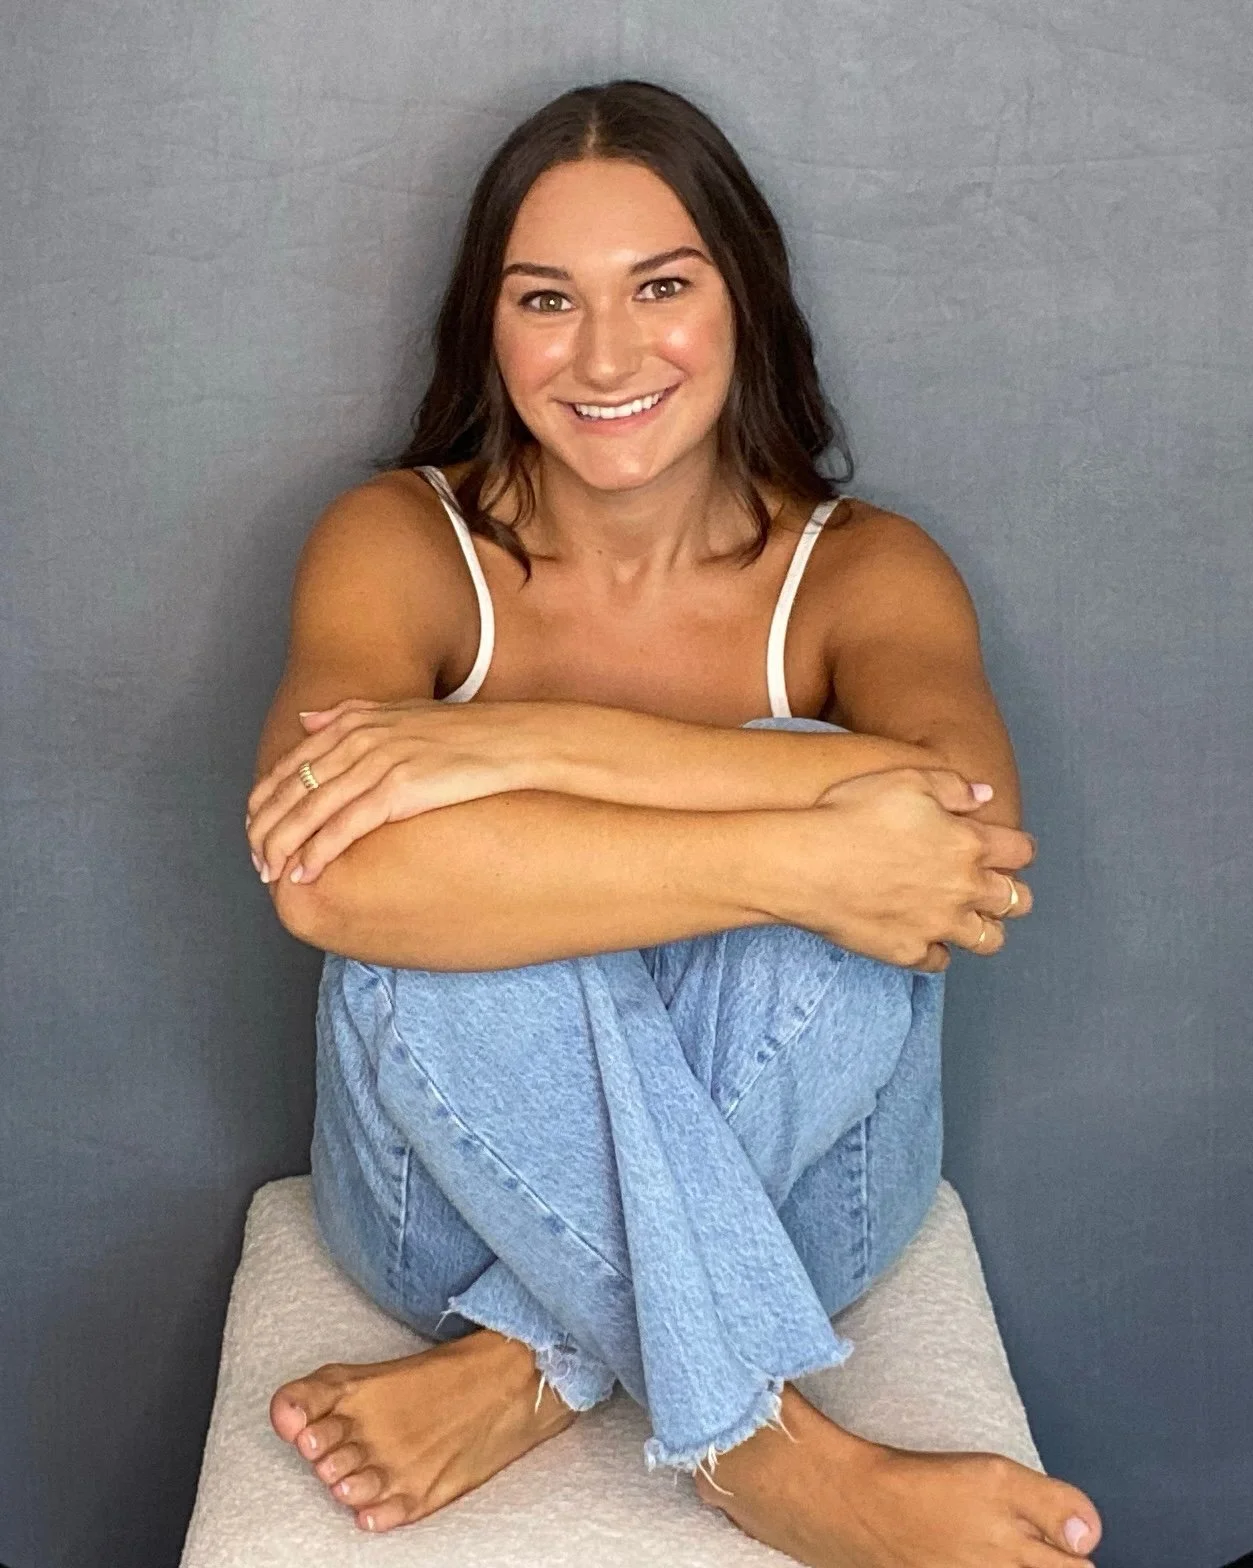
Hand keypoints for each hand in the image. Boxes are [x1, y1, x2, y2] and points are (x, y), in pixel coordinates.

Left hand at [245, 697, 537, 883]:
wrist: (513, 741)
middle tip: (257, 862)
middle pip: (291, 790)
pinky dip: (319, 851)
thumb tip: (306, 721)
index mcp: (352, 722)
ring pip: (310, 811)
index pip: (288, 766)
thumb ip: (348, 715)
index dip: (264, 802)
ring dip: (284, 846)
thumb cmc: (463, 733)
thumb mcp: (399, 712)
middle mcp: (358, 738)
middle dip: (266, 830)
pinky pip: (345, 826)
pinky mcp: (399, 789)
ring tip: (272, 873)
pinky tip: (305, 872)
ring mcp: (377, 762)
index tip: (255, 830)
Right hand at [769, 768, 1035, 969]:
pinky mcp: (909, 952)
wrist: (805, 863)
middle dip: (1011, 893)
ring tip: (966, 917)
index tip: (1008, 849)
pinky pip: (939, 960)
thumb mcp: (904, 779)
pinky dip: (936, 950)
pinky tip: (924, 935)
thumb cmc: (849, 814)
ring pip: (988, 939)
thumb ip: (951, 786)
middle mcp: (963, 889)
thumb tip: (984, 794)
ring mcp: (938, 925)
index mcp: (968, 844)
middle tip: (993, 887)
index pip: (1021, 851)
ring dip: (983, 927)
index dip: (1018, 849)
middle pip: (1015, 901)